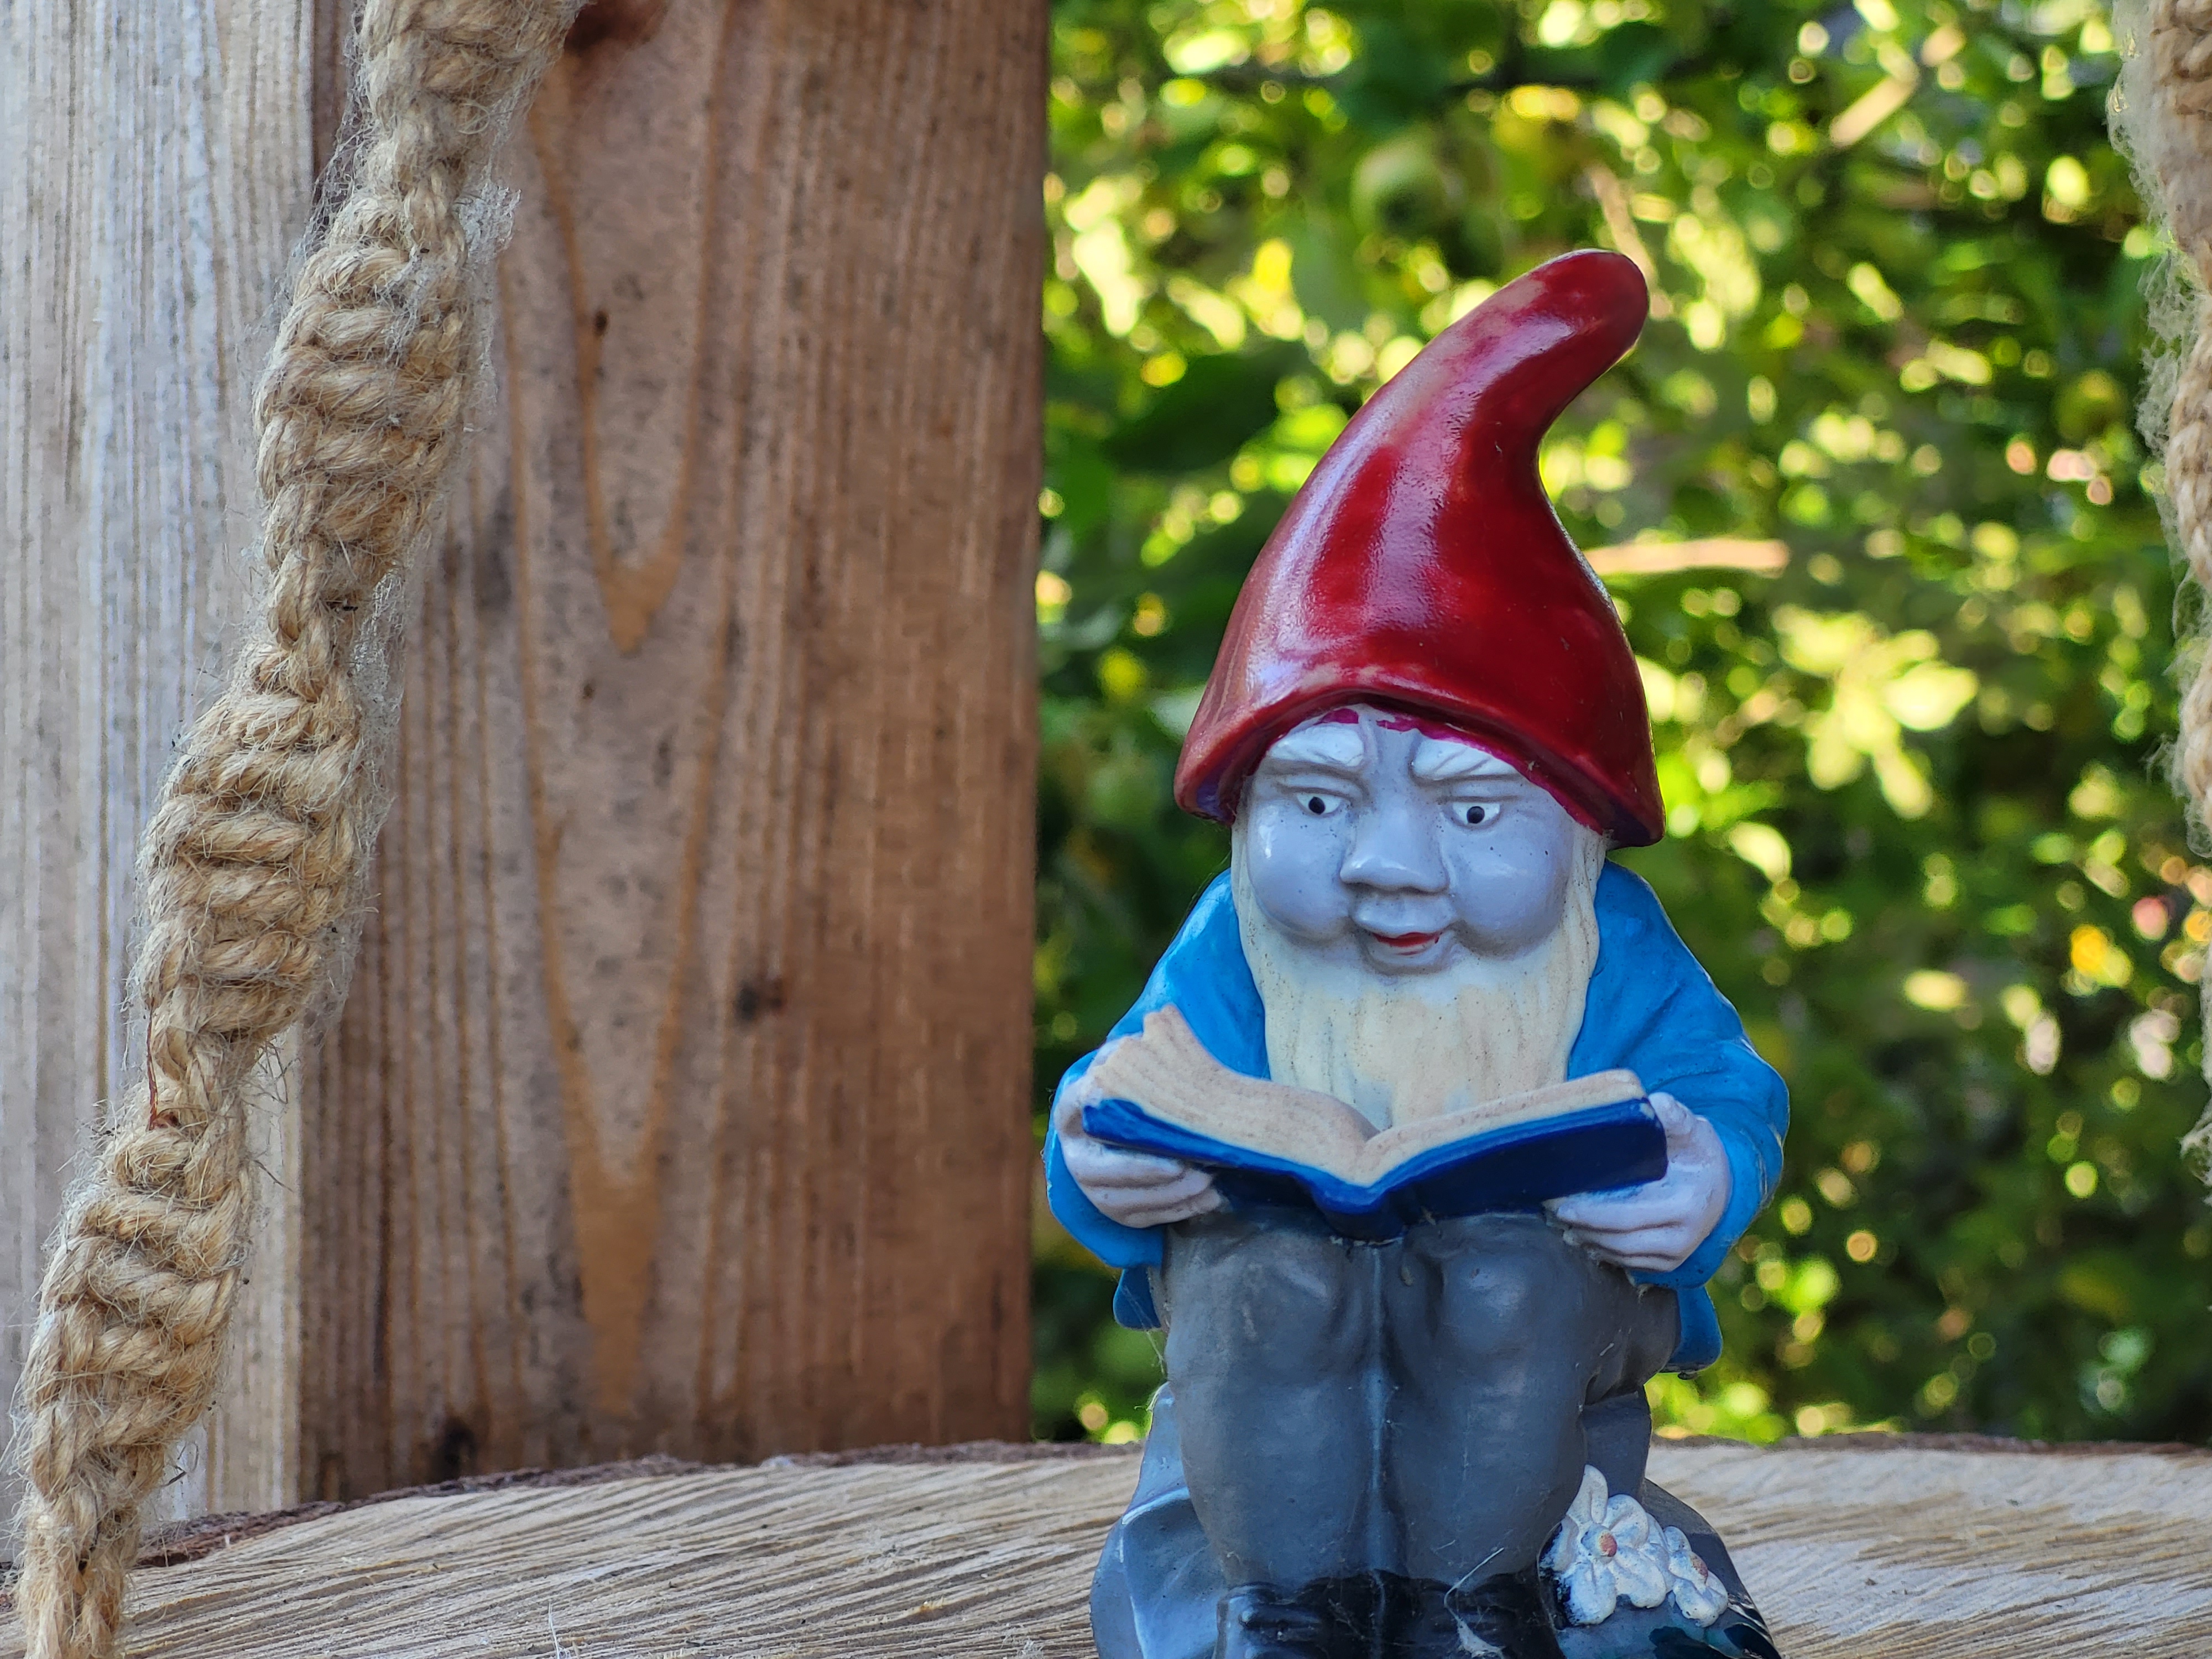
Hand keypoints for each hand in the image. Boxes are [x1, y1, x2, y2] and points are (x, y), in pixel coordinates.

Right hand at [1054, 1038, 1222, 1227]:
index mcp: (1075, 1111)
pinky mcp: (1119, 1212)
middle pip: (1098, 1170)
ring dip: (1167, 1196)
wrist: (1143, 1122)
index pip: (1073, 1106)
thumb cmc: (1141, 1087)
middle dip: (1141, 1171)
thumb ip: (1144, 1044)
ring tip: (1207, 1183)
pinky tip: (1211, 1200)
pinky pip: (1145, 1219)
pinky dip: (1179, 1211)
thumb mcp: (1135, 1062)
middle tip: (1183, 1165)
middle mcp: (1077, 1153)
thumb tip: (1167, 1016)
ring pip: (1123, 1202)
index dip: (1091, 1107)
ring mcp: (1095, 1188)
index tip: (1118, 1103)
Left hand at [1548, 1093, 1730, 1273]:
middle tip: (1551, 1211)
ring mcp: (1677, 1254)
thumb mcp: (1692, 1128)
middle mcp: (1684, 1237)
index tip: (1561, 1204)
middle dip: (1582, 1227)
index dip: (1592, 1214)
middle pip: (1620, 1240)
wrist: (1721, 1183)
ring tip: (1558, 1222)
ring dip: (1587, 1240)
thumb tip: (1651, 1103)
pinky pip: (1628, 1262)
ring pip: (1621, 1255)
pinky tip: (1580, 1234)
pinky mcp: (1668, 1263)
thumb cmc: (1698, 1151)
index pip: (1629, 1216)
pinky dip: (1601, 1250)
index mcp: (1687, 1205)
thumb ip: (1673, 1116)